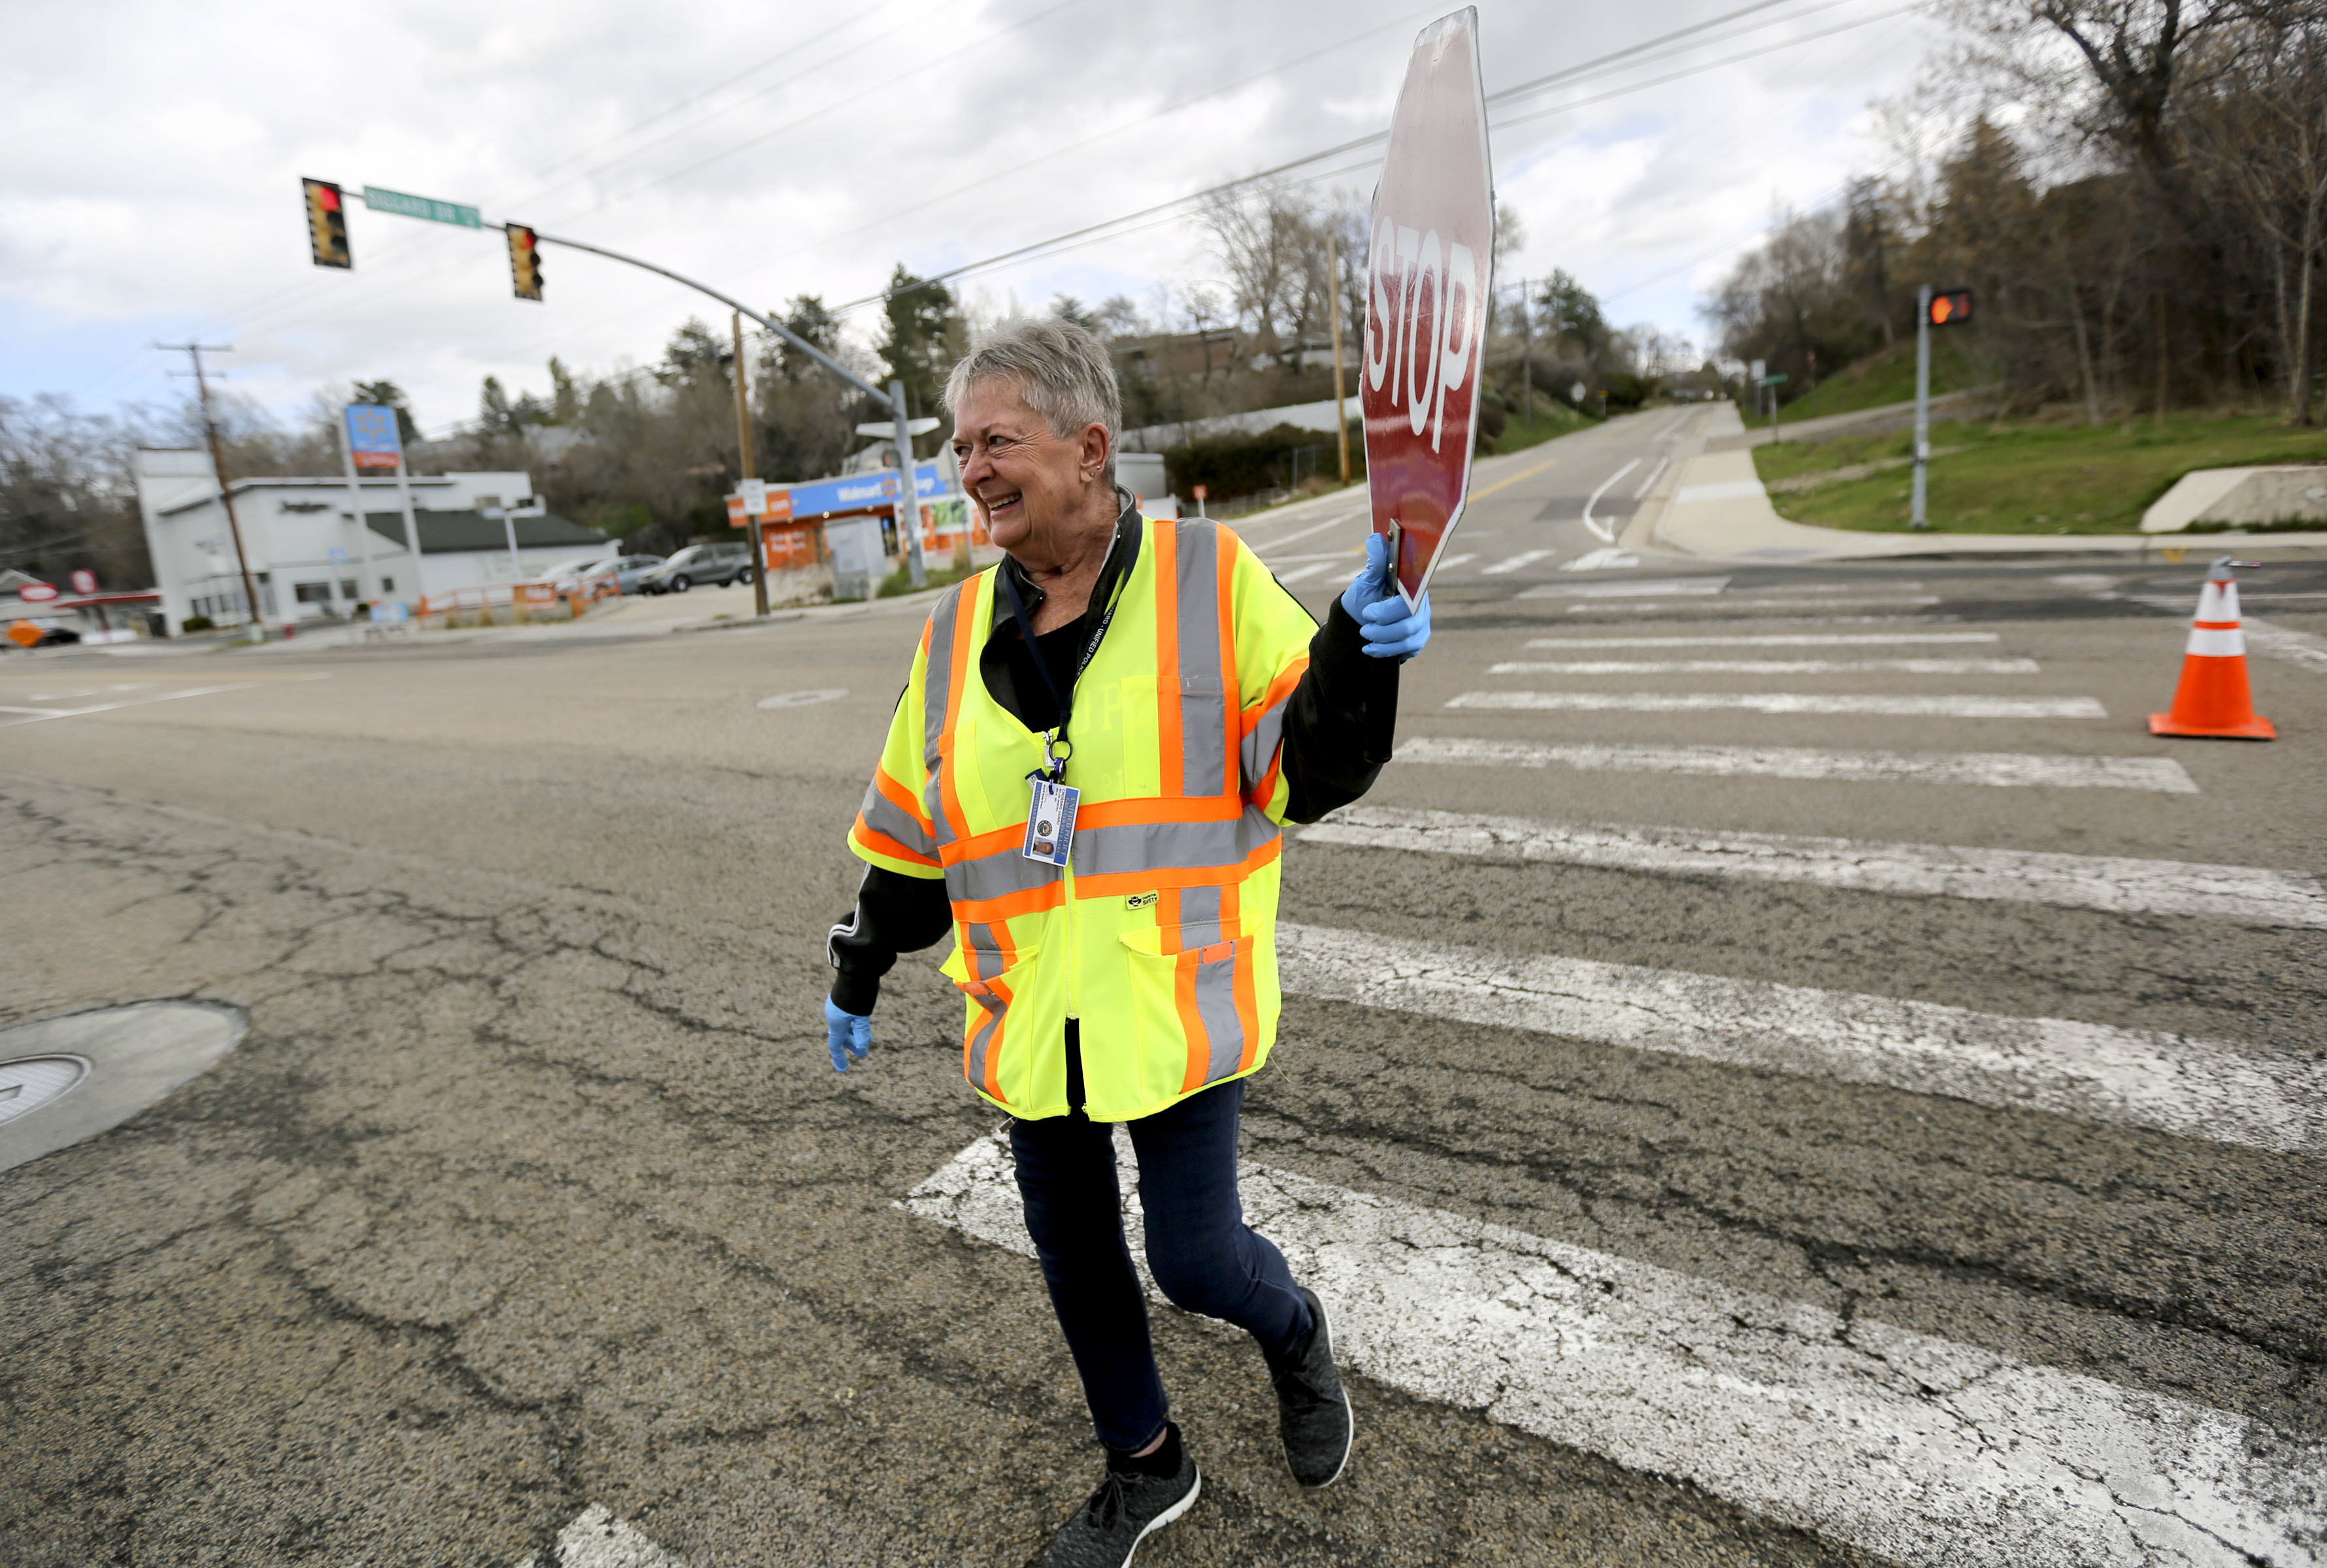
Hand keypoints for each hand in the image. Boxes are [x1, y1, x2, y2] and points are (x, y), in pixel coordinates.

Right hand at [824, 997, 871, 1072]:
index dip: (839, 1057)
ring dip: (855, 1034)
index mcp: (836, 1021)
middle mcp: (835, 1014)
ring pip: (846, 1025)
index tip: (843, 1069)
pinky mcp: (845, 998)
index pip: (835, 1044)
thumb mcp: (862, 1014)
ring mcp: (839, 1006)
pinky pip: (849, 1016)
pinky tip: (862, 1024)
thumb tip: (862, 1047)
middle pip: (842, 1035)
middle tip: (862, 1054)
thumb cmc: (859, 991)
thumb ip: (862, 1031)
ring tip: (866, 1041)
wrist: (857, 965)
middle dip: (852, 1045)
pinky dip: (855, 1023)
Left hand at [1341, 531, 1430, 660]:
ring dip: (1384, 643)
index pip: (1410, 601)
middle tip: (1364, 629)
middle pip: (1411, 623)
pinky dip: (1389, 652)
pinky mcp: (1417, 640)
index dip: (1390, 611)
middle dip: (1383, 630)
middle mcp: (1421, 605)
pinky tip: (1374, 649)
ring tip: (1365, 638)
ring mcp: (1421, 624)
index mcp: (1412, 587)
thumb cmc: (1364, 597)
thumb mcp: (1366, 580)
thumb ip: (1375, 563)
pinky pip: (1409, 650)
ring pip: (1410, 639)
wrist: (1358, 620)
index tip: (1369, 613)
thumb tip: (1376, 539)